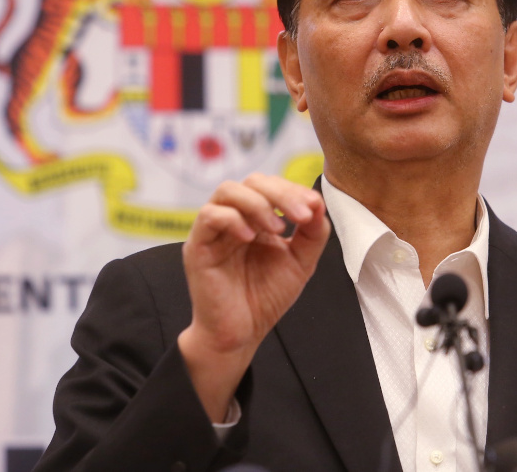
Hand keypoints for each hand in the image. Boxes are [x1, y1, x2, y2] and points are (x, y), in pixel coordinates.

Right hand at [177, 174, 329, 421]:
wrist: (240, 334)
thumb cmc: (265, 298)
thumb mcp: (300, 262)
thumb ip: (313, 234)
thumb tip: (319, 203)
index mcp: (256, 218)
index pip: (271, 186)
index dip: (293, 190)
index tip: (313, 207)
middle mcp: (233, 218)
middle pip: (252, 181)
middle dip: (281, 193)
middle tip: (302, 216)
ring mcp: (213, 231)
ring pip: (227, 191)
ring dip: (258, 204)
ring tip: (278, 229)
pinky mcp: (197, 247)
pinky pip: (209, 216)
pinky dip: (233, 221)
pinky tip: (251, 238)